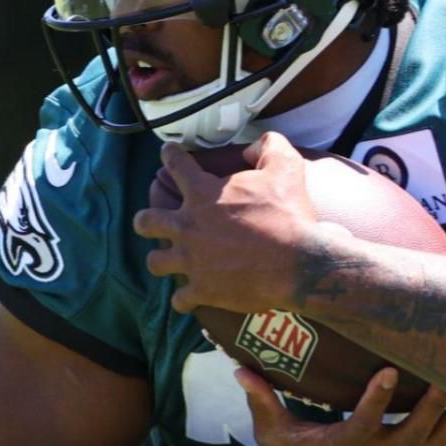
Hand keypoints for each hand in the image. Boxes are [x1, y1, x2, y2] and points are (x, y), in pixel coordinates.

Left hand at [135, 134, 328, 314]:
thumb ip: (269, 146)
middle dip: (146, 221)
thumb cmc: (290, 214)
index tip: (168, 154)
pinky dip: (184, 299)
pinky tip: (190, 298)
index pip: (176, 165)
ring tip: (168, 262)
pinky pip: (180, 299)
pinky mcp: (202, 290)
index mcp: (203, 193)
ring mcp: (192, 261)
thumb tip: (252, 147)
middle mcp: (188, 226)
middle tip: (152, 222)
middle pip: (146, 221)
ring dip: (161, 261)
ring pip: (156, 262)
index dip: (171, 156)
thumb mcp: (286, 166)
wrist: (299, 263)